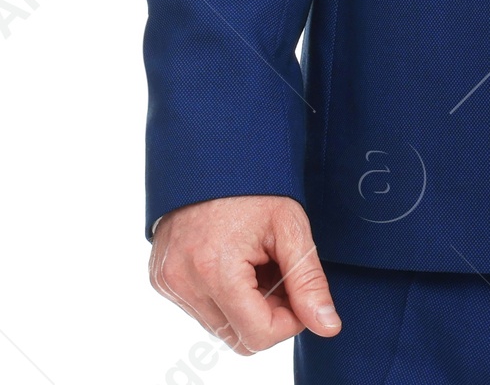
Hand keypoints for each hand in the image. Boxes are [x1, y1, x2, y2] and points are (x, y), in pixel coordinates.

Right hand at [149, 195, 340, 354]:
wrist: (213, 152)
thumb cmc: (254, 184)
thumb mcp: (290, 226)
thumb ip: (309, 281)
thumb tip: (328, 327)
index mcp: (215, 269)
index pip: (258, 336)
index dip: (288, 321)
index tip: (297, 291)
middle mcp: (183, 282)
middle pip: (237, 337)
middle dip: (266, 314)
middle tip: (276, 271)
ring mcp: (167, 282)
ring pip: (218, 328)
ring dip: (243, 307)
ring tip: (253, 262)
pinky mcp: (161, 279)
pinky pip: (199, 310)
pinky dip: (221, 296)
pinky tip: (231, 261)